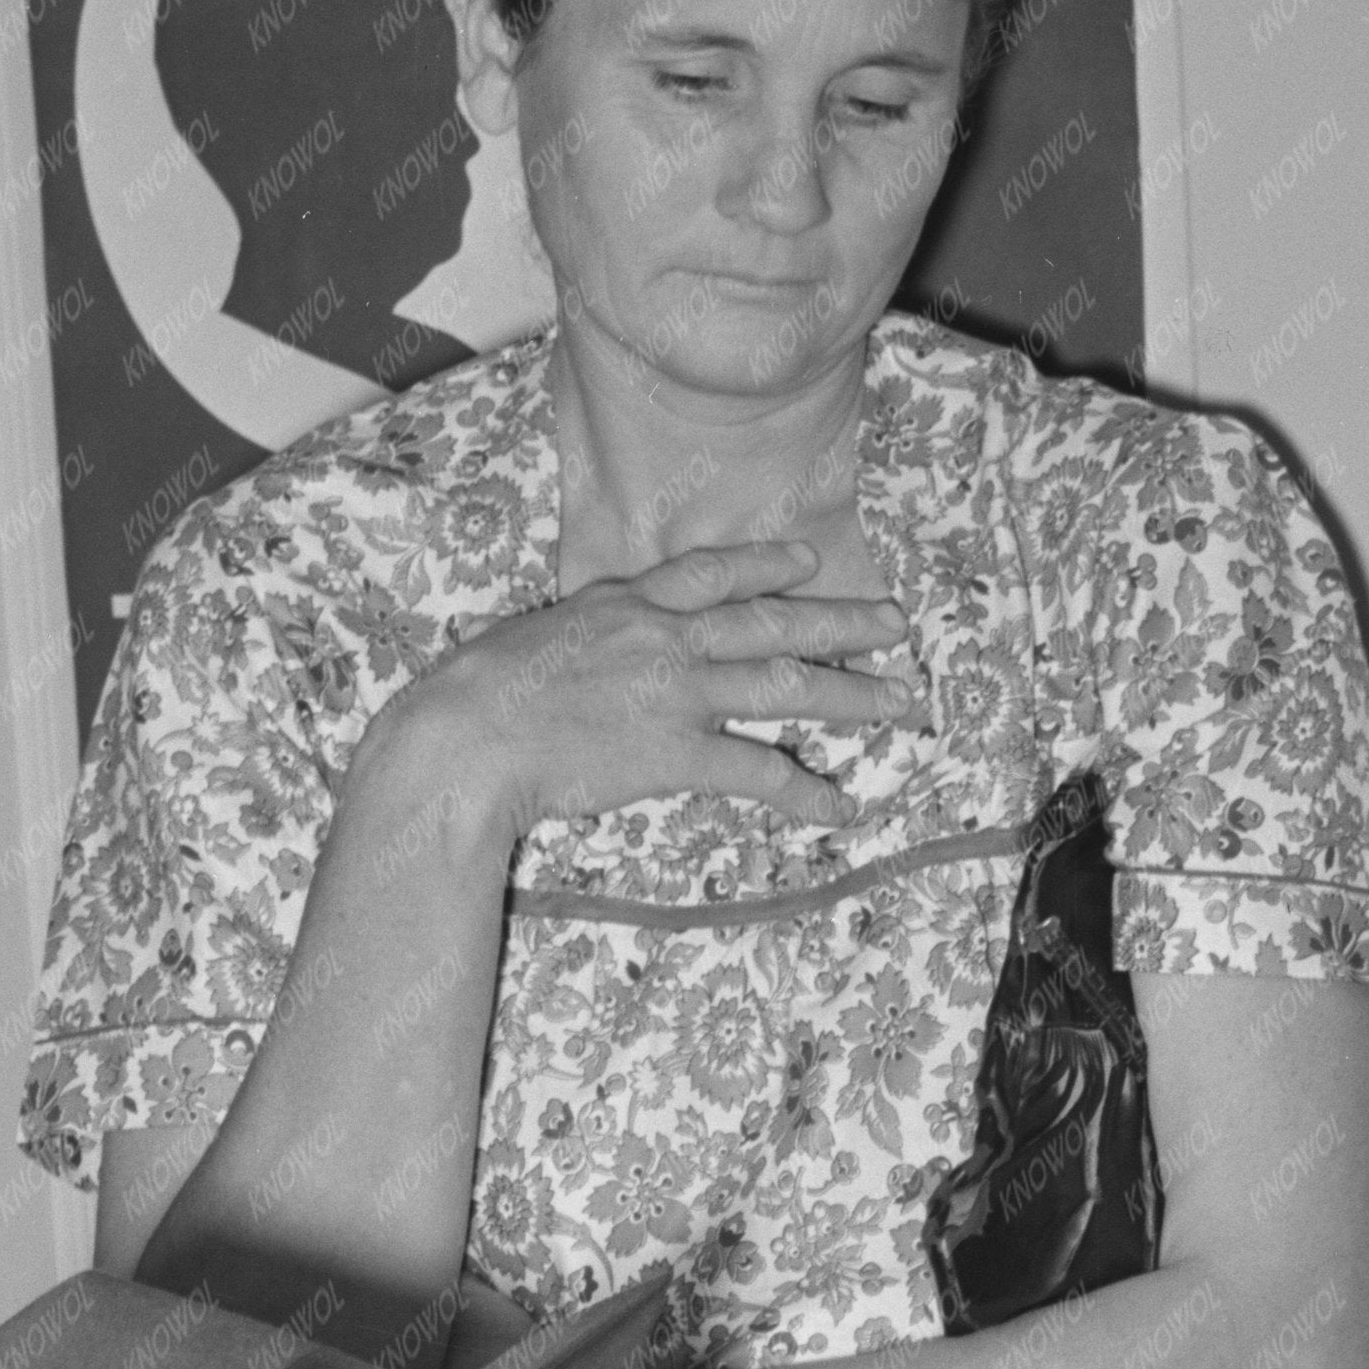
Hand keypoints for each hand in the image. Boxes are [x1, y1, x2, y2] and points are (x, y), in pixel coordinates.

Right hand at [378, 539, 925, 840]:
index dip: (768, 565)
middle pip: (774, 622)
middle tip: (897, 625)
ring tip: (902, 703)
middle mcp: (665, 638)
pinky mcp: (678, 753)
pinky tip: (842, 806)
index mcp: (626, 604)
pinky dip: (805, 790)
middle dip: (843, 622)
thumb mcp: (526, 641)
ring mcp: (678, 693)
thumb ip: (568, 640)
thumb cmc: (475, 696)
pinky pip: (760, 772)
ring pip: (786, 686)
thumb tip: (550, 644)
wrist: (466, 737)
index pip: (713, 574)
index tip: (811, 562)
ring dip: (853, 695)